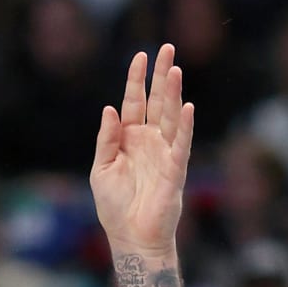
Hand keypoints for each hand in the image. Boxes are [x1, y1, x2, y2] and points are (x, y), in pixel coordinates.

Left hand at [90, 44, 193, 255]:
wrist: (130, 237)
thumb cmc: (114, 207)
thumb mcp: (101, 169)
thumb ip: (106, 139)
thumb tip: (110, 109)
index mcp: (129, 138)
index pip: (134, 102)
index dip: (137, 79)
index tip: (141, 55)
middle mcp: (149, 141)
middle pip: (157, 101)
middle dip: (161, 76)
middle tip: (168, 49)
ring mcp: (163, 153)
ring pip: (170, 117)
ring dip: (173, 94)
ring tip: (176, 70)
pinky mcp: (175, 169)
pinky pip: (181, 144)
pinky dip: (185, 126)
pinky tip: (187, 106)